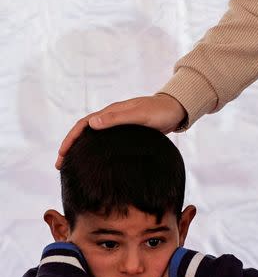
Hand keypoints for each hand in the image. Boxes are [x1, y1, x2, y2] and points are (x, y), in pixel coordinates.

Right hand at [56, 94, 186, 168]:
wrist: (177, 110)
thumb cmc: (160, 112)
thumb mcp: (139, 115)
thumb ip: (117, 118)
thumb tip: (92, 122)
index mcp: (111, 112)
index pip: (83, 125)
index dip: (70, 139)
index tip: (61, 154)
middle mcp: (112, 117)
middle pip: (85, 132)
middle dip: (71, 147)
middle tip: (61, 166)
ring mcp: (119, 125)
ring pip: (95, 137)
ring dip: (82, 150)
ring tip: (74, 166)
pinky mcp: (128, 132)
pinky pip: (106, 141)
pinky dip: (97, 150)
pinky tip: (98, 162)